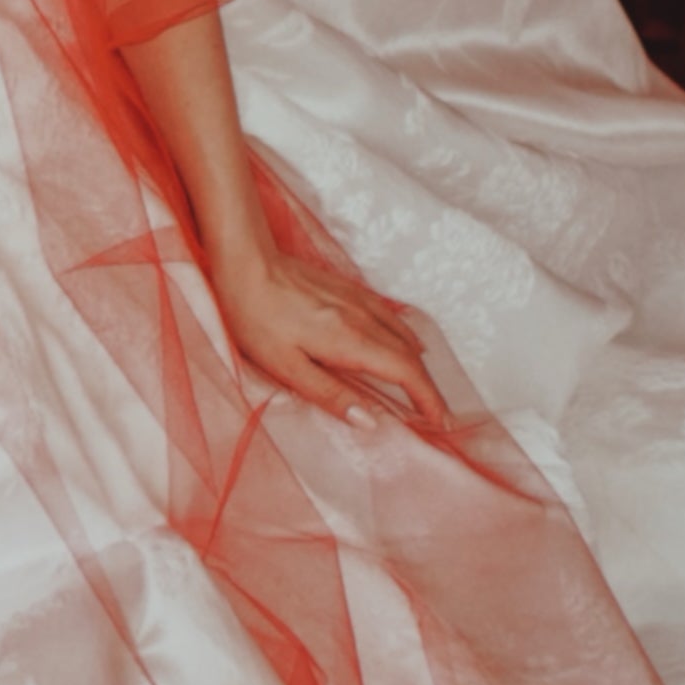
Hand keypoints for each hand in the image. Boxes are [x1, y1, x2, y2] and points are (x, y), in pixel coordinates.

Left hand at [210, 240, 450, 432]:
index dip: (428, 398)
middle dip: (429, 387)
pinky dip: (407, 338)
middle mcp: (363, 319)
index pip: (406, 372)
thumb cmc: (255, 318)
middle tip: (437, 416)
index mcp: (350, 341)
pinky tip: (406, 345)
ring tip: (424, 390)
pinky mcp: (349, 290)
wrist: (244, 262)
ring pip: (404, 335)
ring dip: (419, 365)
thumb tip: (371, 421)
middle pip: (411, 356)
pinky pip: (391, 317)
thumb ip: (330, 395)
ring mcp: (358, 301)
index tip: (440, 422)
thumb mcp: (285, 367)